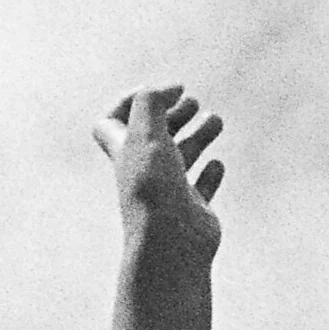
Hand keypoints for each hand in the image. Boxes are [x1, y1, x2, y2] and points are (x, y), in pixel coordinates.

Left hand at [92, 84, 223, 254]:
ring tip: (215, 120)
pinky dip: (209, 174)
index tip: (161, 93)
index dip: (131, 101)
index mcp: (124, 152)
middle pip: (153, 136)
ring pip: (181, 157)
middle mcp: (143, 170)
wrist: (171, 242)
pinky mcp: (192, 209)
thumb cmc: (154, 187)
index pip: (112, 122)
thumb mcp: (145, 134)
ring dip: (197, 137)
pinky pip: (200, 188)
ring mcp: (168, 191)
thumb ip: (150, 103)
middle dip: (171, 115)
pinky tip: (216, 164)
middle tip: (193, 102)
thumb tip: (170, 88)